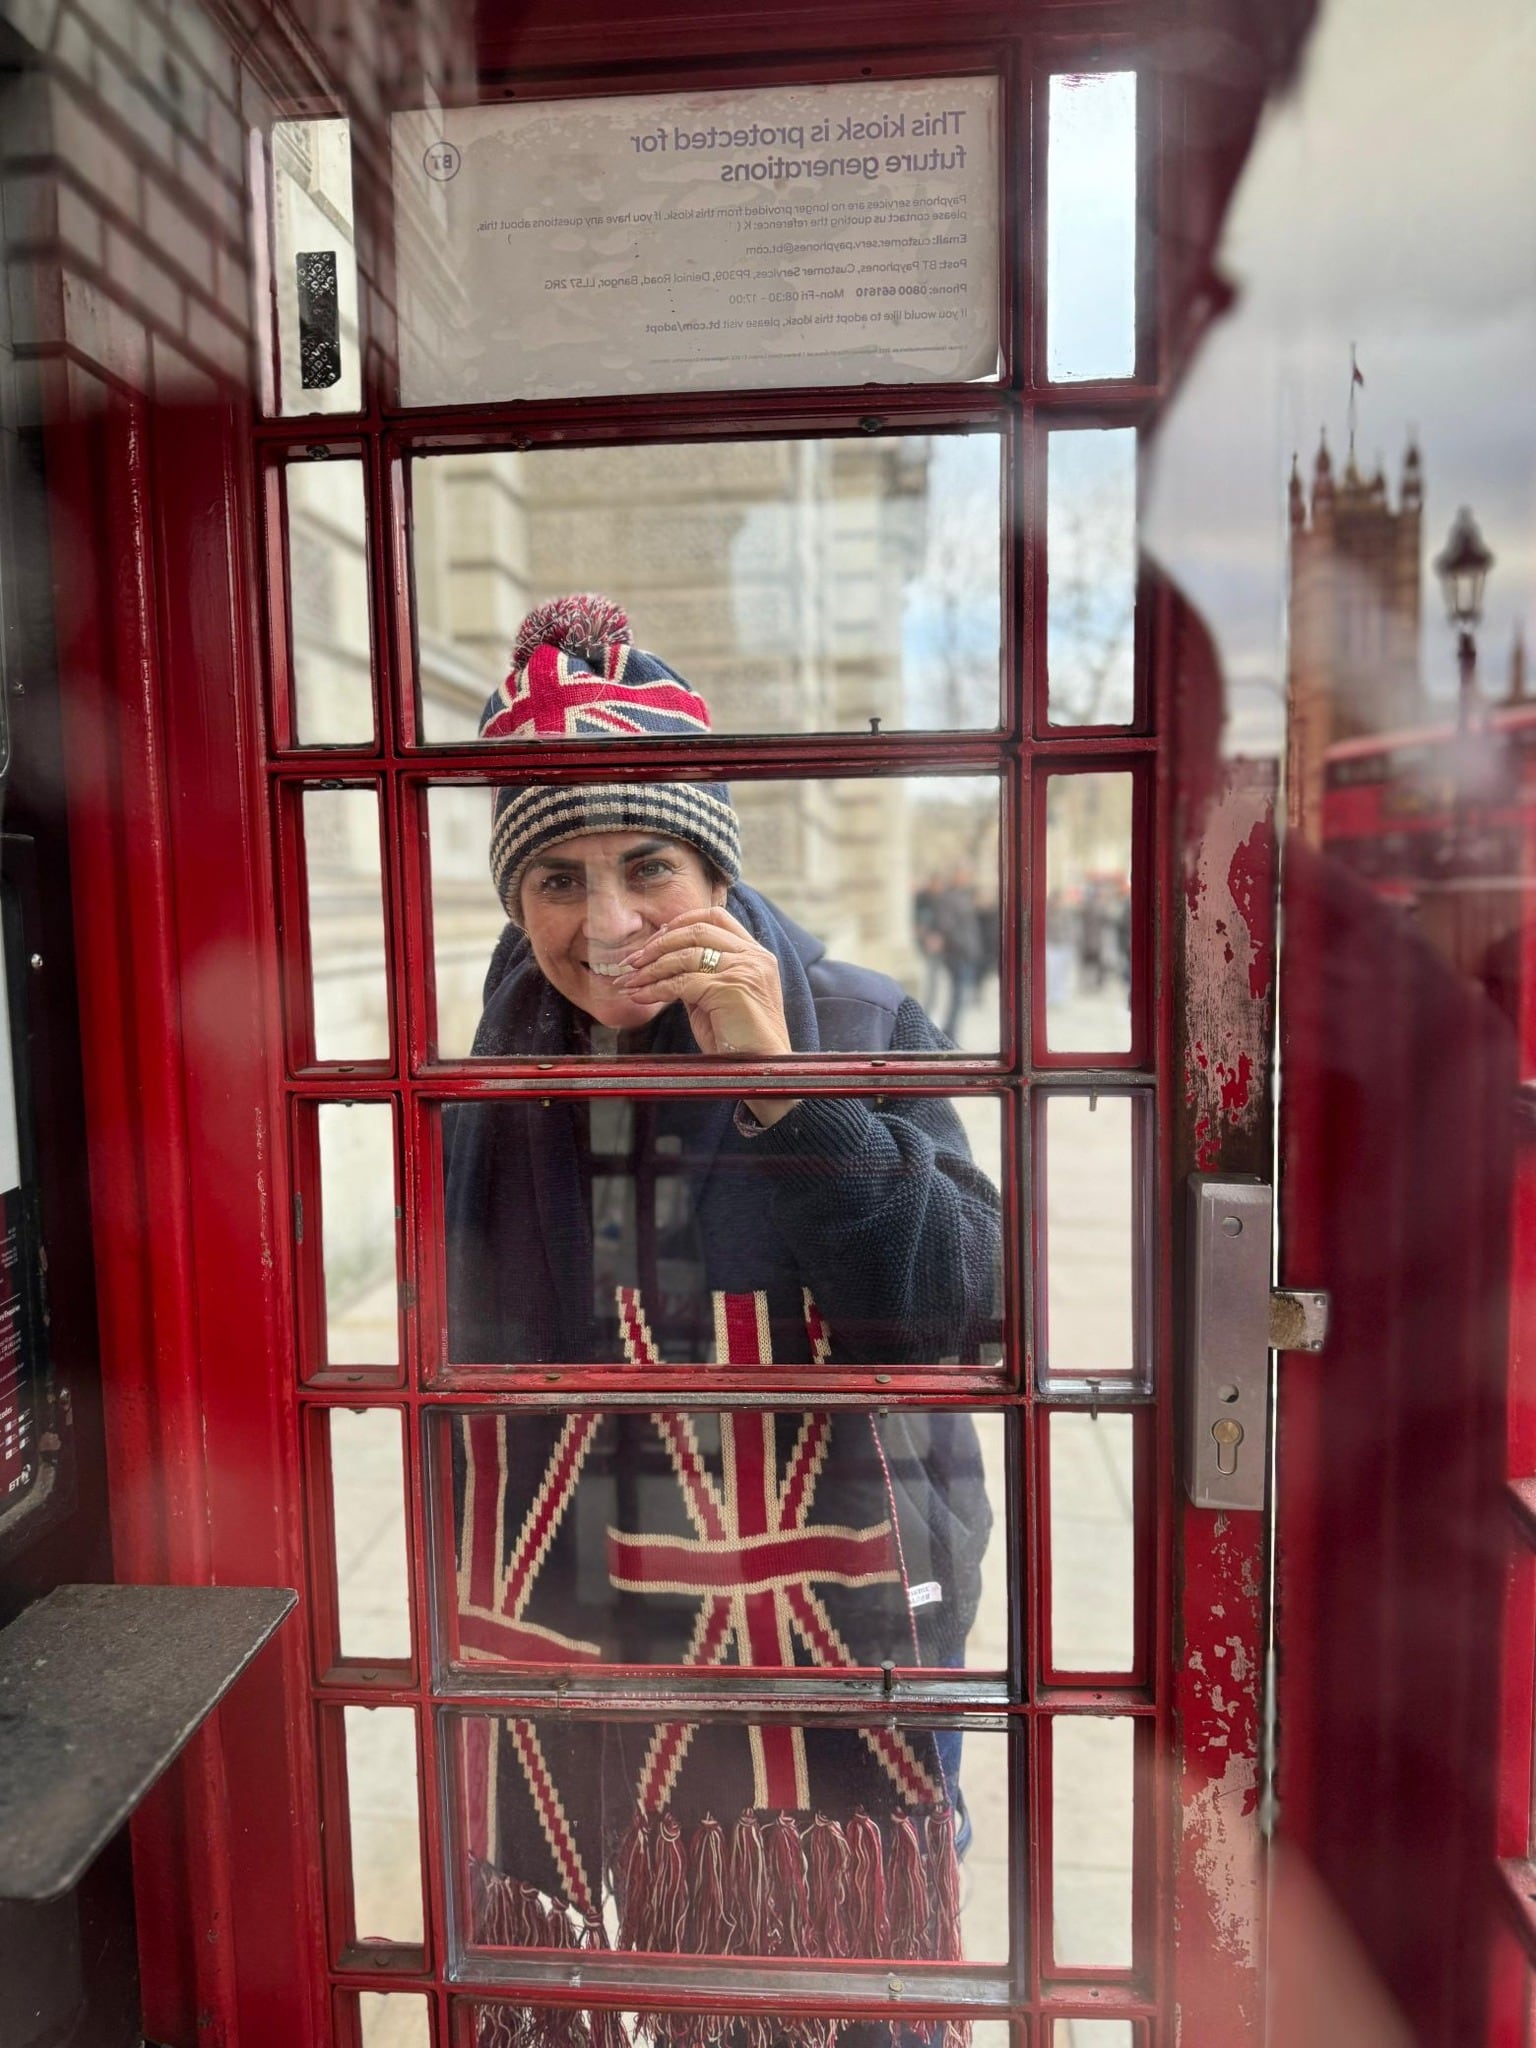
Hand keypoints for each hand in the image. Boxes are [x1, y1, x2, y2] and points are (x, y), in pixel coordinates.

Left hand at [612, 908, 798, 1123]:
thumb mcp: (719, 1000)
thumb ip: (700, 977)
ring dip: (650, 968)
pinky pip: (680, 982)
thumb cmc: (740, 1041)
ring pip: (685, 954)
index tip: (656, 939)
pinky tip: (641, 996)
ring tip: (629, 982)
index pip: (716, 916)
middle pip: (696, 930)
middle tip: (632, 962)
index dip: (682, 922)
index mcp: (755, 954)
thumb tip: (665, 966)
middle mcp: (753, 956)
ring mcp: (742, 969)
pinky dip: (655, 989)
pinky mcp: (728, 988)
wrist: (760, 1070)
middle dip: (658, 944)